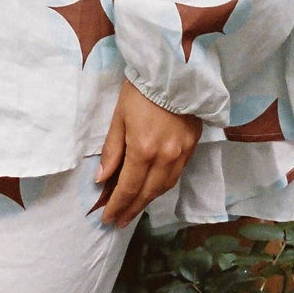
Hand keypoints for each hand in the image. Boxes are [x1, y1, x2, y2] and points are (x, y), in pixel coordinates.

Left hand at [95, 80, 200, 226]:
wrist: (175, 71)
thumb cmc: (141, 90)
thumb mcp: (119, 117)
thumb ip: (112, 151)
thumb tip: (102, 179)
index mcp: (143, 150)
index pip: (128, 188)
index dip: (117, 206)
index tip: (107, 219)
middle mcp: (165, 157)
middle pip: (147, 193)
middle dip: (132, 209)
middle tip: (119, 221)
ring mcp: (181, 153)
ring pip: (164, 187)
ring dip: (148, 200)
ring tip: (134, 209)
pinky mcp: (192, 146)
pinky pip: (176, 174)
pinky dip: (162, 186)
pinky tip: (153, 189)